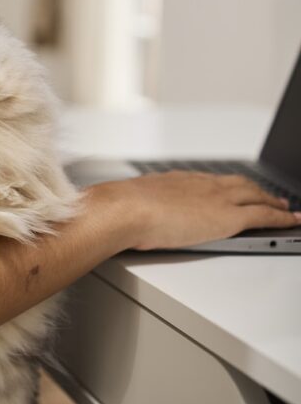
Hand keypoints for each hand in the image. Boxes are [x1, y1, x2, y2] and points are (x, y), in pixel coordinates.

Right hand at [86, 171, 300, 250]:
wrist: (125, 210)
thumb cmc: (120, 210)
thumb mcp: (130, 204)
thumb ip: (136, 208)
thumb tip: (122, 216)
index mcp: (178, 181)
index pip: (212, 182)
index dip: (229, 187)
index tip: (234, 190)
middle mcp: (202, 184)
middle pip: (240, 185)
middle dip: (258, 191)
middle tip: (271, 198)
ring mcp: (218, 199)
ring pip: (257, 196)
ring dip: (273, 202)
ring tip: (285, 210)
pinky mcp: (230, 217)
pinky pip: (265, 216)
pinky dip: (282, 219)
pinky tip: (293, 222)